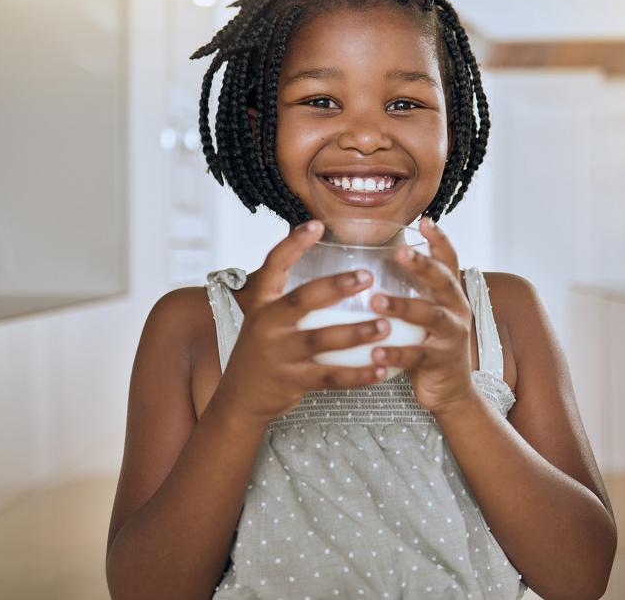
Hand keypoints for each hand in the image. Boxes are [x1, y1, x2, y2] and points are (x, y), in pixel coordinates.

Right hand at [214, 220, 391, 424]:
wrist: (239, 399)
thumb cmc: (262, 352)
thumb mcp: (264, 320)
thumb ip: (287, 299)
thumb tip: (326, 271)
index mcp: (261, 304)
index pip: (273, 265)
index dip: (293, 243)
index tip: (317, 225)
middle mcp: (267, 325)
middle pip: (302, 300)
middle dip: (335, 286)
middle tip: (368, 276)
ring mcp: (278, 354)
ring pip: (320, 340)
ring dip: (355, 333)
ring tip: (385, 325)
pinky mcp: (291, 382)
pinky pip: (330, 378)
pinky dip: (358, 375)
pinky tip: (382, 370)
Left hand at [369, 216, 478, 414]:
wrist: (451, 391)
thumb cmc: (428, 345)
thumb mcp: (425, 313)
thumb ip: (410, 290)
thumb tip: (368, 264)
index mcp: (450, 294)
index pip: (449, 260)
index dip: (439, 240)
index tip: (425, 221)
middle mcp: (456, 309)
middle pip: (444, 281)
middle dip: (422, 265)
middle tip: (399, 251)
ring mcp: (452, 335)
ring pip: (431, 315)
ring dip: (403, 306)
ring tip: (377, 301)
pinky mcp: (442, 361)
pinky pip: (417, 355)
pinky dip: (396, 352)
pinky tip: (375, 351)